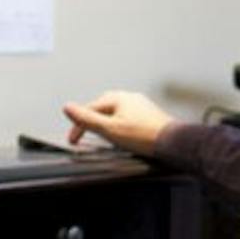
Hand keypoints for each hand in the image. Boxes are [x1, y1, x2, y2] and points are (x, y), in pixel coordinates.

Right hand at [60, 90, 174, 154]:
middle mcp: (130, 97)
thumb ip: (86, 119)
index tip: (73, 141)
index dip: (78, 126)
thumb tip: (68, 108)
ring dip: (105, 122)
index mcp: (118, 98)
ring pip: (116, 111)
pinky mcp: (148, 114)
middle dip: (91, 120)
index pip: (90, 109)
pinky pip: (128, 116)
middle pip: (102, 107)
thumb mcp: (108, 129)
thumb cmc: (143, 135)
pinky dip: (119, 124)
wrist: (171, 141)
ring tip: (101, 135)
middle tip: (84, 134)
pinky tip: (122, 133)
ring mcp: (140, 105)